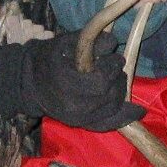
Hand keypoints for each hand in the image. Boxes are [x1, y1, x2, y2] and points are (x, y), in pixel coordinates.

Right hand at [0, 32, 145, 130]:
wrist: (29, 84)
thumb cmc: (47, 59)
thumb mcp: (65, 43)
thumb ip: (88, 41)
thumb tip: (112, 42)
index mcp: (66, 85)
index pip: (101, 81)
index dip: (111, 68)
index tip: (111, 58)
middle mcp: (74, 107)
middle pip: (110, 94)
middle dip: (117, 77)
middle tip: (113, 66)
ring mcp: (79, 119)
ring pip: (113, 107)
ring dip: (120, 90)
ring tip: (112, 78)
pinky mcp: (83, 125)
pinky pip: (108, 124)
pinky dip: (124, 117)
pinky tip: (137, 112)